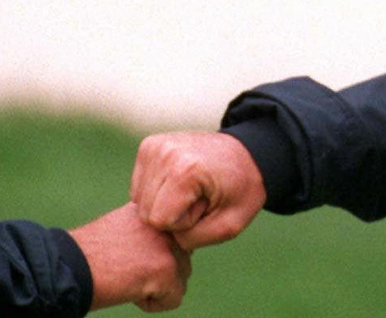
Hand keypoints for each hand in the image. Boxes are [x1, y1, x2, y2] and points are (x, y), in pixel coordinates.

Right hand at [68, 203, 191, 311]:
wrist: (68, 266)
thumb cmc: (88, 254)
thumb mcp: (122, 228)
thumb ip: (148, 232)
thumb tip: (169, 247)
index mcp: (154, 210)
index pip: (176, 239)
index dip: (154, 256)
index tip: (130, 258)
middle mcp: (165, 222)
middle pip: (182, 260)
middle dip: (157, 272)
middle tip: (126, 268)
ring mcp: (168, 245)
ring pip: (180, 280)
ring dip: (156, 287)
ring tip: (126, 277)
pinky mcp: (166, 269)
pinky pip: (174, 299)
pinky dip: (151, 303)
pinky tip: (128, 289)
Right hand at [131, 132, 266, 250]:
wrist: (247, 154)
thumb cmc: (242, 190)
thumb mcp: (229, 226)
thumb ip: (192, 239)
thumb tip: (159, 234)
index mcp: (185, 171)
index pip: (159, 220)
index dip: (183, 223)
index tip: (205, 207)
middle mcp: (164, 153)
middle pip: (146, 211)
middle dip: (172, 213)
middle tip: (199, 199)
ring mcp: (154, 146)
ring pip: (139, 200)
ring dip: (164, 202)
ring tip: (190, 190)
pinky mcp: (148, 145)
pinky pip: (139, 186)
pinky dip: (157, 191)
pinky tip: (179, 183)